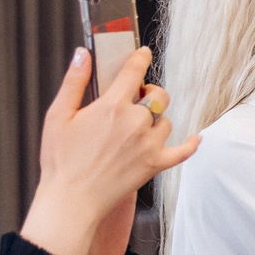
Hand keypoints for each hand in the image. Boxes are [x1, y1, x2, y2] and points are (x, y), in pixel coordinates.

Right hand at [21, 47, 199, 254]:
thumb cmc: (60, 160)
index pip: (134, 71)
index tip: (143, 53)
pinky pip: (183, 151)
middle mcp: (135, 122)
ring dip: (156, 120)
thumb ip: (73, 82)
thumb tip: (83, 54)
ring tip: (139, 127)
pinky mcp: (155, 165)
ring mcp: (148, 144)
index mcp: (112, 106)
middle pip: (157, 96)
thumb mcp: (58, 116)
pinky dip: (191, 145)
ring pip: (165, 121)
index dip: (140, 58)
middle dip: (148, 93)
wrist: (71, 201)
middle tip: (135, 99)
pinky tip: (196, 138)